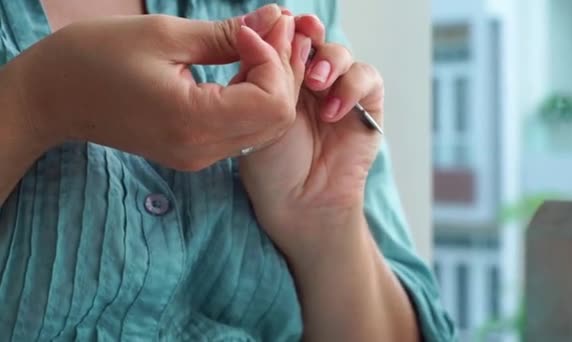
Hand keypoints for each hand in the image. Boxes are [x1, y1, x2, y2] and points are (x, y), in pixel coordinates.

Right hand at [9, 5, 303, 170]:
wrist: (54, 97)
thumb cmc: (96, 57)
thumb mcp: (165, 35)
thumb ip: (229, 34)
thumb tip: (275, 20)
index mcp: (193, 123)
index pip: (273, 103)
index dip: (275, 60)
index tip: (254, 28)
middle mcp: (202, 151)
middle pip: (278, 119)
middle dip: (283, 70)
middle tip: (271, 28)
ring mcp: (200, 157)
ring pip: (267, 127)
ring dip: (272, 83)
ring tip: (259, 43)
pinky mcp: (196, 153)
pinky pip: (245, 130)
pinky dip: (255, 97)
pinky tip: (244, 66)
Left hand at [239, 18, 384, 258]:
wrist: (298, 202)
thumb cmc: (270, 164)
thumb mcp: (259, 111)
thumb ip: (266, 69)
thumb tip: (264, 25)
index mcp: (280, 79)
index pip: (287, 39)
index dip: (287, 26)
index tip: (281, 20)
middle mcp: (310, 82)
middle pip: (316, 40)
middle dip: (310, 33)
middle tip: (304, 33)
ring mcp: (339, 93)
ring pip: (342, 54)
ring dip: (330, 61)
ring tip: (315, 85)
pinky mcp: (365, 108)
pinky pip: (367, 78)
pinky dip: (352, 86)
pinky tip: (332, 110)